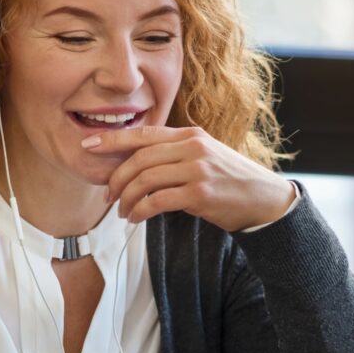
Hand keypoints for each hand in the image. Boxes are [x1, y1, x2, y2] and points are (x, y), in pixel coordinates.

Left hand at [84, 126, 295, 232]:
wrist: (265, 201)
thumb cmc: (231, 183)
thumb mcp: (205, 157)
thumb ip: (175, 155)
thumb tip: (137, 166)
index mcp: (190, 135)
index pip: (143, 134)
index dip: (112, 139)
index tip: (88, 145)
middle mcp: (192, 148)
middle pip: (139, 159)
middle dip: (116, 179)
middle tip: (107, 197)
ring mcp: (197, 169)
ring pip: (145, 180)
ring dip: (127, 199)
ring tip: (122, 213)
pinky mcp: (200, 193)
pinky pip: (157, 201)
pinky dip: (140, 211)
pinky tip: (136, 219)